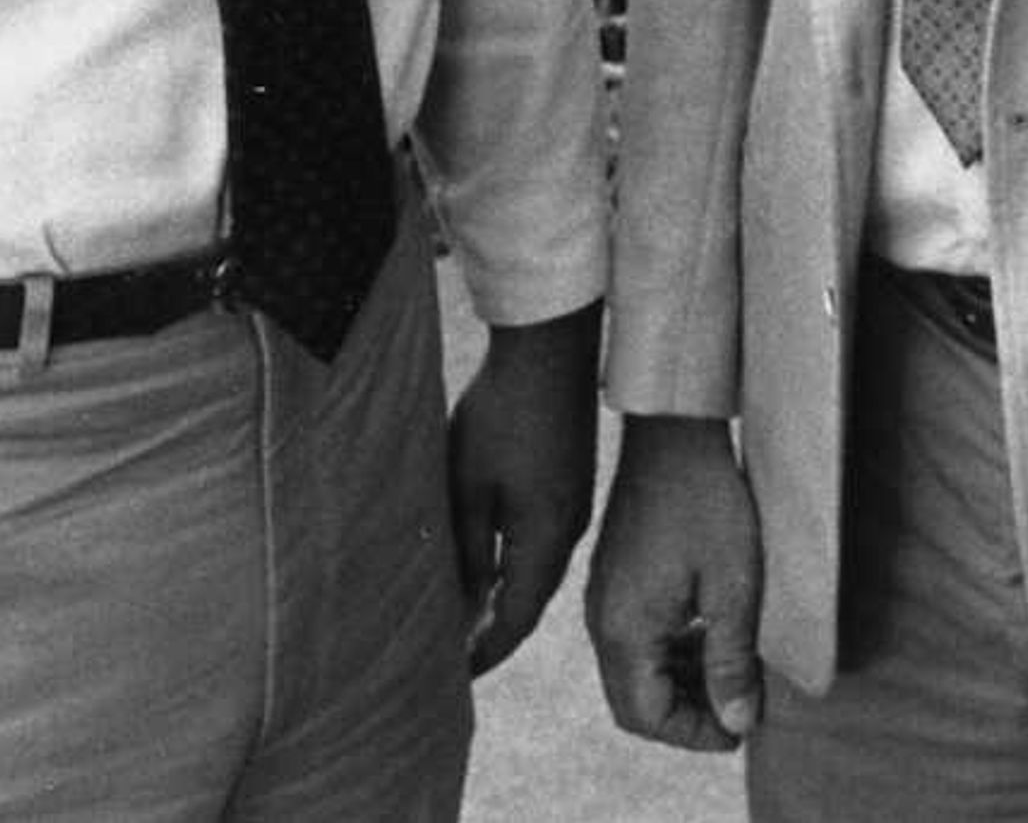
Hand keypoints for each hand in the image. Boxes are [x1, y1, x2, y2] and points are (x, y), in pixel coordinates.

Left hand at [448, 300, 601, 675]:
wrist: (553, 348)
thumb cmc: (502, 412)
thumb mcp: (468, 487)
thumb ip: (465, 551)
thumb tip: (460, 606)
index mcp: (546, 538)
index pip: (516, 619)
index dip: (484, 653)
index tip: (452, 678)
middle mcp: (569, 530)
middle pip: (530, 601)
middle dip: (493, 633)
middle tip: (453, 660)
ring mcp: (574, 506)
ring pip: (536, 572)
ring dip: (503, 599)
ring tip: (463, 620)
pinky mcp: (570, 484)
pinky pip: (542, 544)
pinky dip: (514, 567)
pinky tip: (487, 566)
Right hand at [584, 412, 764, 750]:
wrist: (673, 431)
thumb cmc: (707, 500)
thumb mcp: (733, 586)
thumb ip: (732, 660)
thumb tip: (739, 722)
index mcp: (624, 630)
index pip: (648, 717)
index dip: (696, 732)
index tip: (743, 724)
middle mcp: (602, 622)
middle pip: (636, 702)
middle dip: (688, 713)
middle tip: (741, 703)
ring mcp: (603, 599)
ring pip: (636, 672)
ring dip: (682, 682)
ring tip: (733, 670)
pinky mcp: (613, 579)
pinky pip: (636, 639)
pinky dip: (671, 651)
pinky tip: (710, 634)